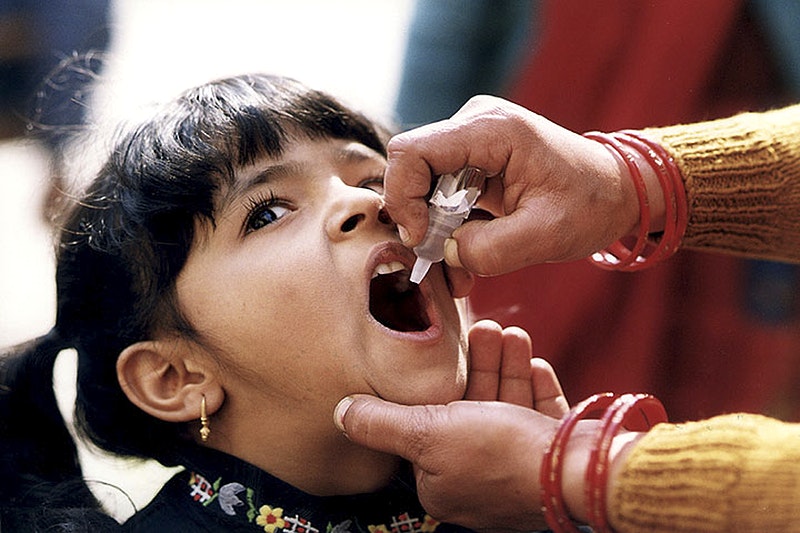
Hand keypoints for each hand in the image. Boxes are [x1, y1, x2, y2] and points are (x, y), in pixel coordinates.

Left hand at [333, 322, 567, 530]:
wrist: (579, 472)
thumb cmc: (500, 454)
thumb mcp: (426, 434)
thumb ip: (381, 422)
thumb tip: (340, 412)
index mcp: (443, 480)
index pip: (430, 424)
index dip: (437, 382)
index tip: (445, 347)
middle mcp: (480, 478)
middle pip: (472, 410)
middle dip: (479, 364)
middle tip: (484, 327)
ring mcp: (519, 469)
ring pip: (507, 409)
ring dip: (507, 367)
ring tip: (510, 333)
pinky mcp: (553, 457)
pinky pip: (539, 418)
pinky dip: (535, 388)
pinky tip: (535, 361)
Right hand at [383, 95, 641, 275]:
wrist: (619, 190)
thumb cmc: (592, 204)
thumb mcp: (547, 236)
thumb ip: (490, 250)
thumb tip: (445, 253)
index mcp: (492, 129)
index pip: (412, 152)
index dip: (404, 198)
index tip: (422, 239)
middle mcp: (474, 125)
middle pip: (412, 170)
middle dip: (418, 220)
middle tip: (439, 261)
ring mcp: (471, 141)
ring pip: (423, 187)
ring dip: (433, 231)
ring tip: (456, 270)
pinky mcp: (473, 162)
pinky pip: (441, 195)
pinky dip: (446, 228)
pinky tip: (463, 257)